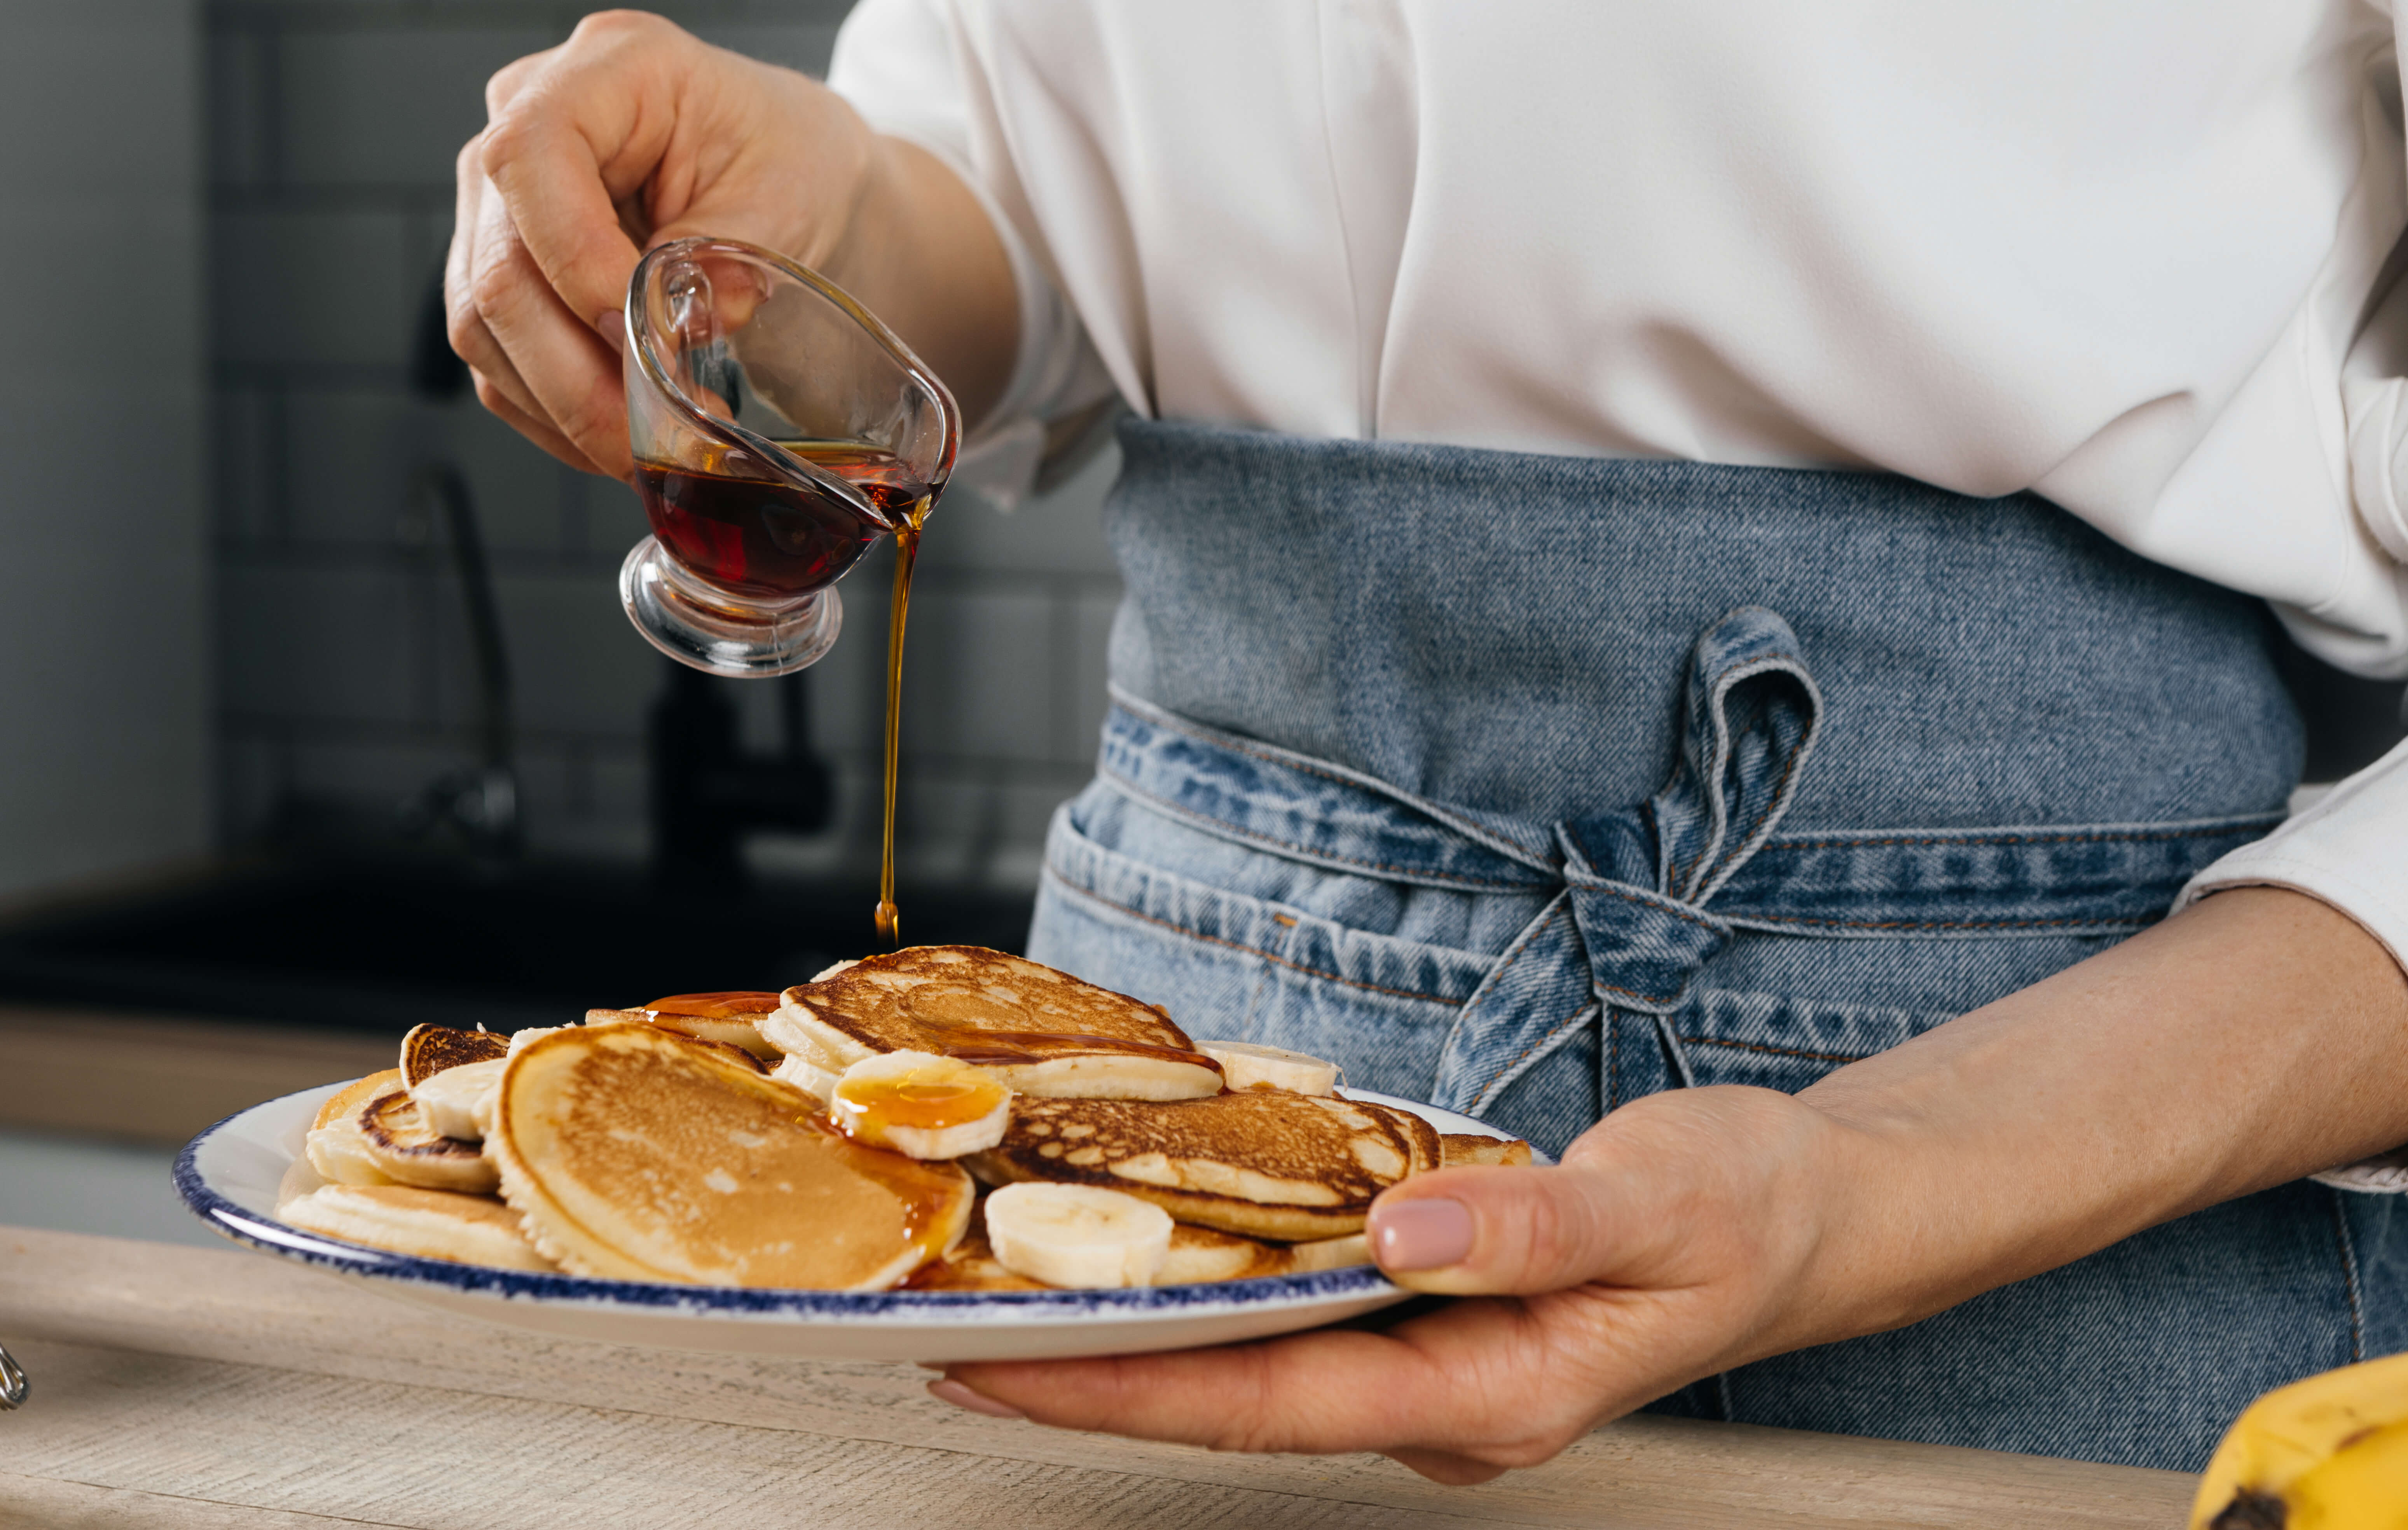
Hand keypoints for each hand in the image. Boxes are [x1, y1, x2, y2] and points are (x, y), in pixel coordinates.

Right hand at [448, 11, 1014, 477]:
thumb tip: (667, 338)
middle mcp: (523, 127)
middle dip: (577, 374)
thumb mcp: (787, 194)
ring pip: (484, 328)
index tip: (638, 333)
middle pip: (498, 268)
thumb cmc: (791, 160)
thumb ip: (720, 259)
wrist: (792, 181)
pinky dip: (557, 416)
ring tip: (652, 444)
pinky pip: (500, 367)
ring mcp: (500, 207)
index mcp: (604, 71)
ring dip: (567, 407)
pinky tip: (620, 436)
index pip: (530, 159)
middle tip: (653, 433)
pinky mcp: (503, 278)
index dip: (574, 261)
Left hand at [936, 889, 2407, 1481]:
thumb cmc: (1742, 1216)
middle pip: (1234, 1395)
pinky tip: (1158, 1252)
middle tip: (946, 1332)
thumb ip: (1527, 1229)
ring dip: (1141, 1335)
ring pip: (1259, 1360)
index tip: (992, 1368)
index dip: (1119, 1391)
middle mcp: (1441, 1397)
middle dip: (1090, 1373)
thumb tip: (1401, 1237)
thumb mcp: (1654, 1210)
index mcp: (1484, 1395)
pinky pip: (1301, 1315)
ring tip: (1013, 1293)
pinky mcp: (1435, 1315)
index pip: (1263, 1404)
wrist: (1805, 1214)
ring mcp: (1434, 1363)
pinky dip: (1219, 1288)